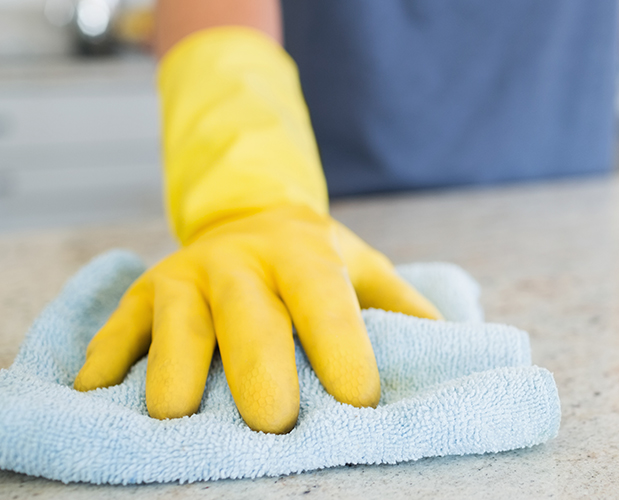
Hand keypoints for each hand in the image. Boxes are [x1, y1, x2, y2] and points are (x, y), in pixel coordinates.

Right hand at [74, 204, 441, 433]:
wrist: (249, 214)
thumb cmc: (318, 261)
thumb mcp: (366, 269)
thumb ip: (406, 308)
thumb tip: (456, 355)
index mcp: (304, 258)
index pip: (326, 305)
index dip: (343, 351)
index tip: (360, 402)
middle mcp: (241, 263)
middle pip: (249, 320)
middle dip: (259, 373)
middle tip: (275, 426)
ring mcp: (184, 277)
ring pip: (175, 326)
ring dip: (174, 372)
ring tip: (177, 418)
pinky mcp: (140, 293)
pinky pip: (117, 329)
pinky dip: (105, 362)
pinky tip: (96, 395)